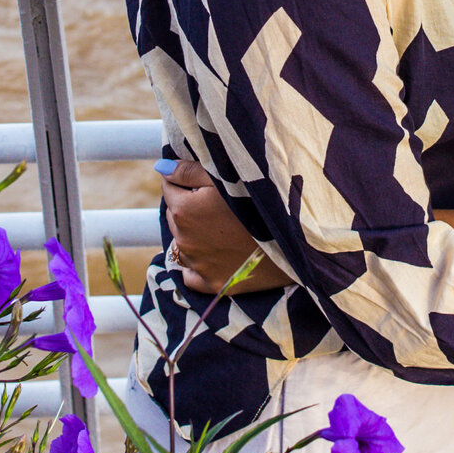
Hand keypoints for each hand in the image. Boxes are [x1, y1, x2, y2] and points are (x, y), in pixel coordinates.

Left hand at [162, 158, 289, 293]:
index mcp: (183, 210)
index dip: (186, 181)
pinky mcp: (212, 284)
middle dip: (189, 207)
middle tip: (218, 203)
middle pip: (176, 215)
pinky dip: (199, 264)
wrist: (292, 240)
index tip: (206, 181)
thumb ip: (188, 170)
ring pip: (183, 243)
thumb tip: (161, 168)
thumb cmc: (259, 201)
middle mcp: (184, 239)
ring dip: (194, 234)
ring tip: (222, 227)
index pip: (169, 187)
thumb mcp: (224, 176)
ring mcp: (197, 265)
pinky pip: (192, 274)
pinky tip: (217, 253)